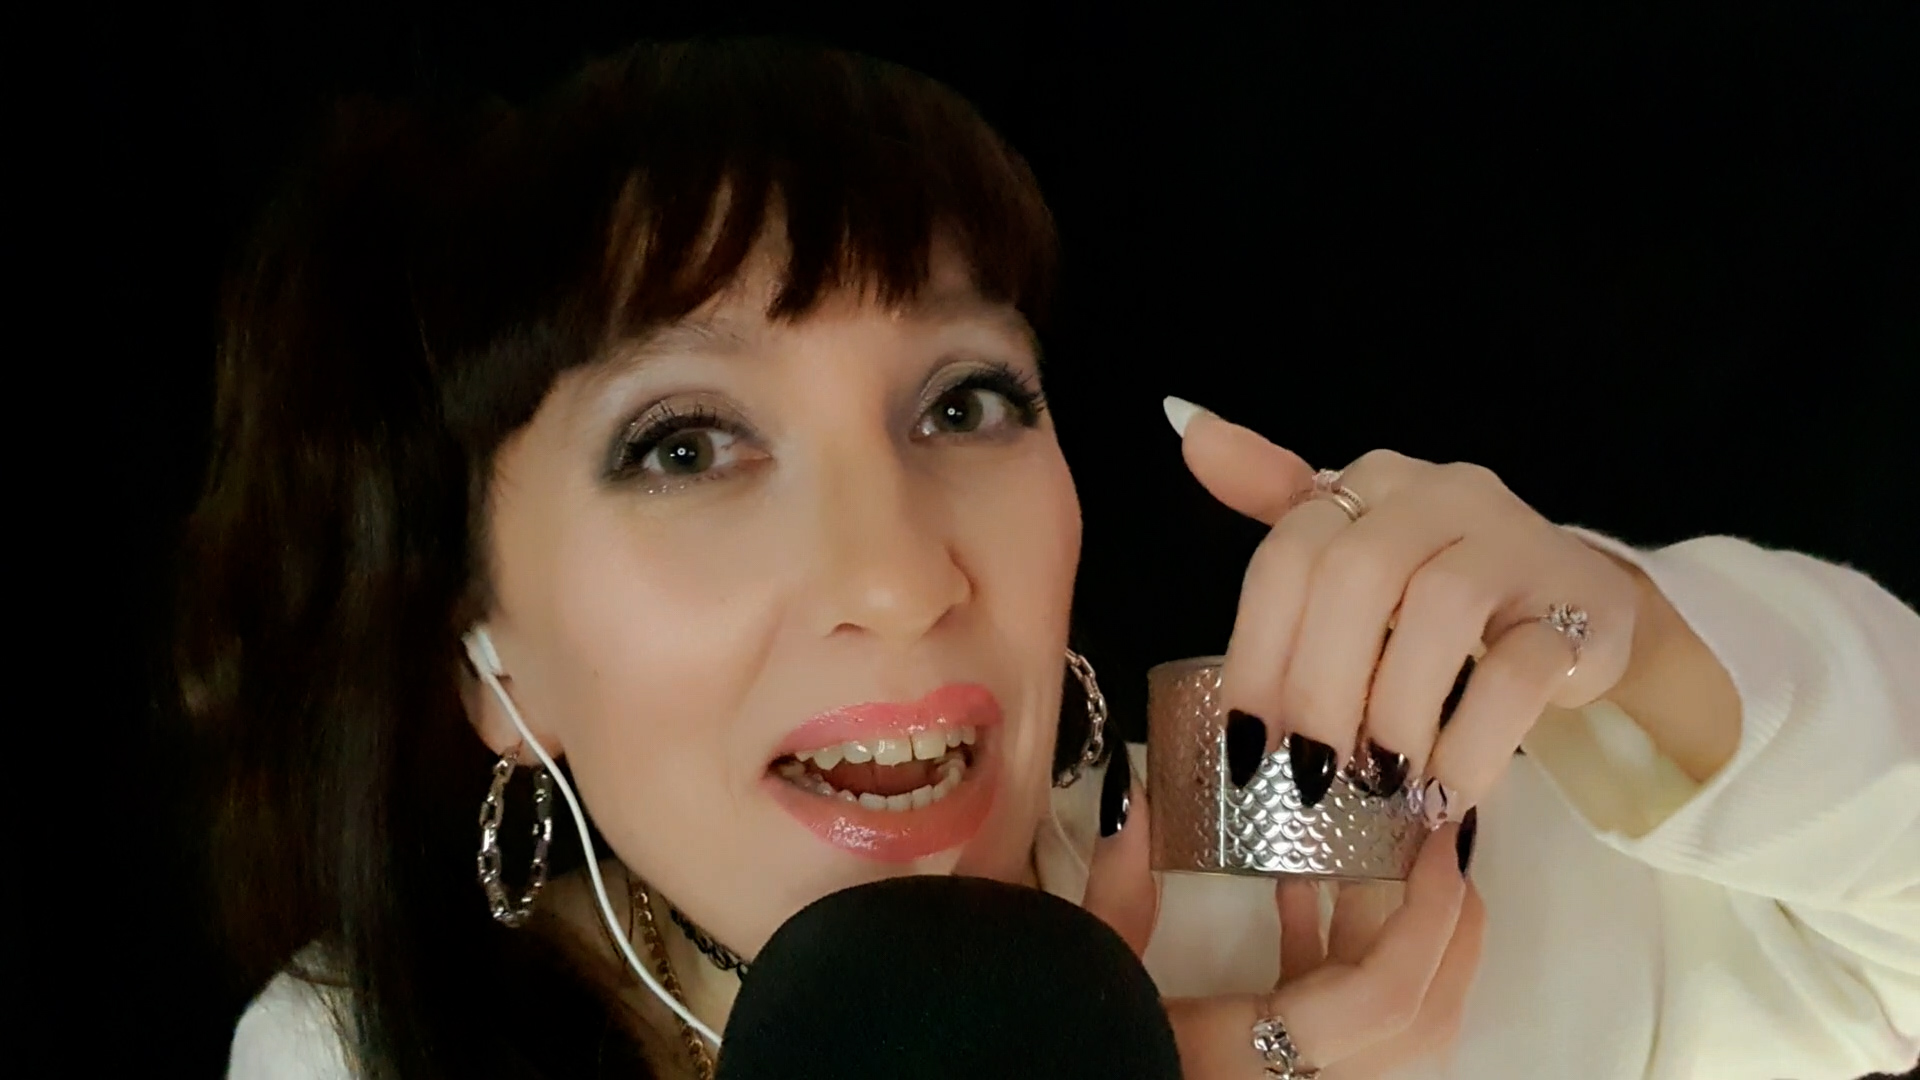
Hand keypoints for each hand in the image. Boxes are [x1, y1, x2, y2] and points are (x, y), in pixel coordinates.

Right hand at [1082, 771, 1484, 1078]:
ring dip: (1401, 942)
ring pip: (1397, 1026)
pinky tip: (1298, 894)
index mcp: (1256, 1066)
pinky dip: (1342, 964)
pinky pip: (1342, 1028)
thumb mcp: (1091, 971)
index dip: (1428, 914)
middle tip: (1439, 845)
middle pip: (1425, 1018)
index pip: (1385, 994)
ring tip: (1373, 860)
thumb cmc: (1070, 1048)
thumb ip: (1118, 892)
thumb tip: (1129, 795)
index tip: (1440, 839)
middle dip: (1449, 927)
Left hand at [1170, 398, 1645, 817]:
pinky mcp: (1579, 609)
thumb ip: (1276, 499)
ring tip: (1378, 782)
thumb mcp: (1356, 545)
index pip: (1292, 552)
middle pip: (1358, 574)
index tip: (1246, 739)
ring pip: (1440, 610)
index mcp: (1375, 484)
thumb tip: (1188, 428)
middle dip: (1320, 685)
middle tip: (1308, 773)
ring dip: (1395, 710)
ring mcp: (1517, 546)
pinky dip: (1472, 741)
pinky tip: (1443, 789)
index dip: (1258, 649)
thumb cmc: (1443, 582)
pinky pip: (1518, 671)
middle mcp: (1443, 496)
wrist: (1584, 605)